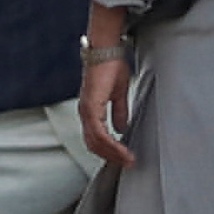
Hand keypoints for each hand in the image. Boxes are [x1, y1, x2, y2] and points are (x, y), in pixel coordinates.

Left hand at [79, 37, 137, 170]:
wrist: (106, 50)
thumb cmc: (111, 65)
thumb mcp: (119, 92)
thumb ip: (119, 111)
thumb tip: (121, 128)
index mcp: (90, 110)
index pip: (96, 138)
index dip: (109, 150)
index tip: (124, 158)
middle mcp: (85, 113)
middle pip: (94, 145)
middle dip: (111, 157)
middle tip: (127, 164)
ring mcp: (86, 111)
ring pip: (96, 142)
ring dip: (113, 154)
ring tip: (128, 160)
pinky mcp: (91, 107)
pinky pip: (100, 133)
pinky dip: (112, 144)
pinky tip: (122, 150)